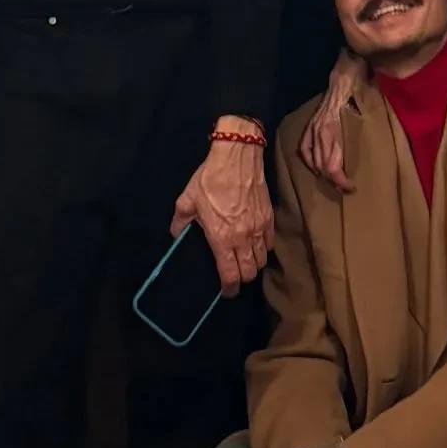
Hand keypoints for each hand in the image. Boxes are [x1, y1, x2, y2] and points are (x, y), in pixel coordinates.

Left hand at [170, 130, 272, 295]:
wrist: (238, 155)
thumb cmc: (210, 178)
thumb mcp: (187, 200)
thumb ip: (180, 222)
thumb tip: (177, 235)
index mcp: (221, 238)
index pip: (230, 275)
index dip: (228, 289)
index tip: (225, 291)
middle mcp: (243, 238)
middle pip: (249, 273)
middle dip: (241, 279)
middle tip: (233, 276)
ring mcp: (259, 229)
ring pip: (261, 260)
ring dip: (252, 265)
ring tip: (243, 261)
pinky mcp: (269, 218)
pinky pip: (269, 244)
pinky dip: (262, 249)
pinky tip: (254, 244)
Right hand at [297, 49, 363, 192]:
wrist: (346, 75)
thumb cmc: (362, 94)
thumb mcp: (368, 117)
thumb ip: (364, 137)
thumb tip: (372, 159)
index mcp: (334, 132)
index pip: (332, 167)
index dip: (341, 182)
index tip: (352, 187)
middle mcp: (321, 132)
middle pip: (322, 167)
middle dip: (334, 180)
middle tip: (347, 186)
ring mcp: (314, 128)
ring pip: (312, 160)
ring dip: (323, 173)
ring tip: (334, 178)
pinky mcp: (310, 124)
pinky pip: (304, 148)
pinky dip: (309, 161)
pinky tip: (316, 167)